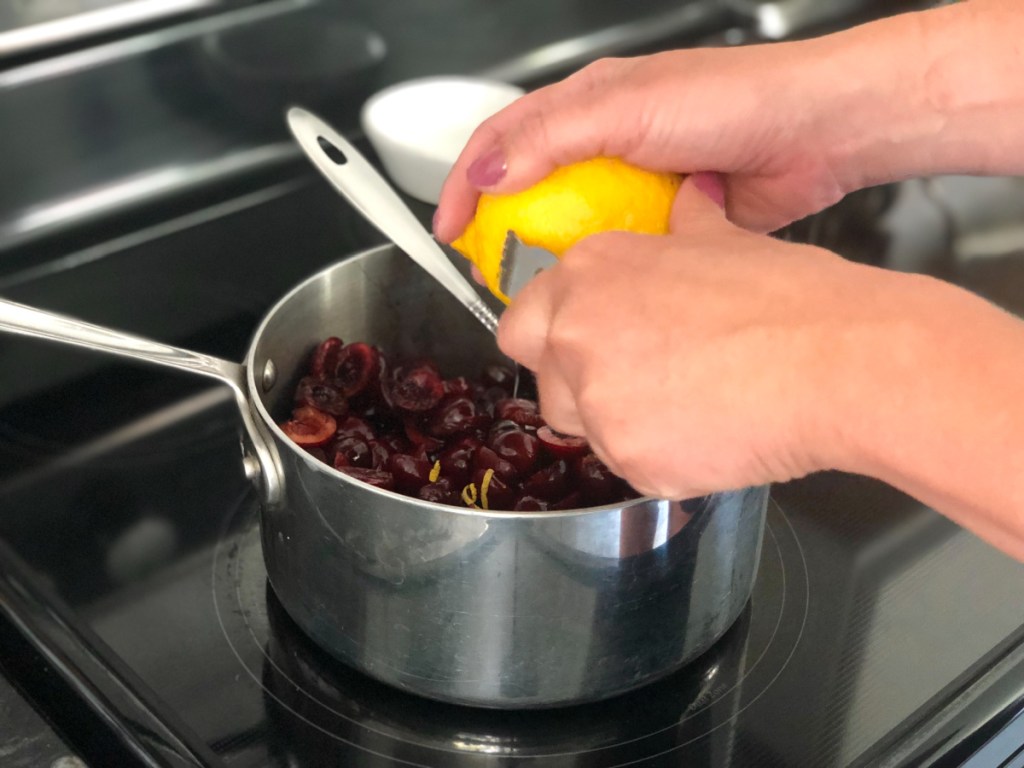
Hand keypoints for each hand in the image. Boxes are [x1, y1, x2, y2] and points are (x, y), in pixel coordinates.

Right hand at [437, 1, 1023, 247]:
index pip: (503, 141)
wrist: (817, 135)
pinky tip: (594, 292)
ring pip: (572, 226)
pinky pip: (618, 251)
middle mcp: (605, 143)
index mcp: (586, 105)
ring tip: (532, 292)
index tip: (447, 232)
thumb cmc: (734, 101)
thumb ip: (551, 138)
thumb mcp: (627, 109)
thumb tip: (485, 174)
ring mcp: (635, 184)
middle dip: (500, 230)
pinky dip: (600, 271)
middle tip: (485, 270)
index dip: (465, 184)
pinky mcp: (666, 221)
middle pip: (530, 188)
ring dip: (548, 258)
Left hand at [496, 176, 899, 498]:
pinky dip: (656, 458)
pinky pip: (625, 465)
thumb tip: (691, 196)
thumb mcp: (727, 242)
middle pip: (541, 374)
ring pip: (579, 426)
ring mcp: (597, 400)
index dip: (556, 334)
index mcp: (588, 271)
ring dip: (615, 421)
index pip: (524, 317)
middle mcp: (575, 333)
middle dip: (573, 382)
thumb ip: (686, 226)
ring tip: (684, 406)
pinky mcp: (628, 458)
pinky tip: (708, 435)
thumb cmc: (793, 298)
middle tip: (634, 381)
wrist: (839, 363)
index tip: (589, 343)